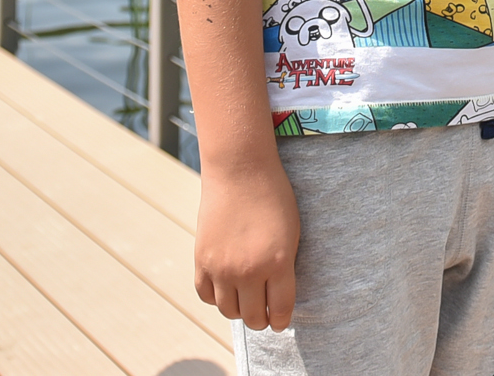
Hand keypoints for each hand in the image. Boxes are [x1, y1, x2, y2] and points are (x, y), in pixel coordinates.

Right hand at [193, 163, 300, 330]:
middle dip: (261, 320)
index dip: (282, 321)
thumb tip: (276, 298)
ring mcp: (222, 267)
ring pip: (228, 311)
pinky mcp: (201, 260)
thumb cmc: (273, 198)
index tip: (281, 322)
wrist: (240, 171)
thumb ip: (284, 267)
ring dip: (239, 311)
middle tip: (264, 315)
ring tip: (246, 302)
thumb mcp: (292, 233)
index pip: (281, 310)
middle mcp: (249, 270)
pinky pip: (206, 295)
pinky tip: (225, 289)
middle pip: (253, 317)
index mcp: (278, 262)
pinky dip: (216, 298)